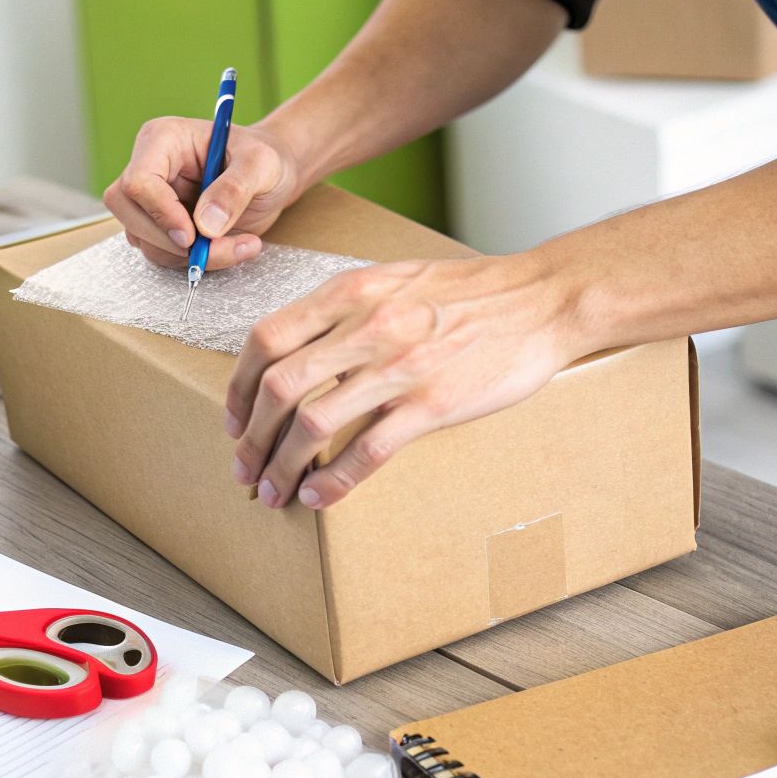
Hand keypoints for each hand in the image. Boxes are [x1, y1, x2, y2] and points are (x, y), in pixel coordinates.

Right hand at [103, 116, 303, 269]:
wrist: (273, 177)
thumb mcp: (261, 165)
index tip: (192, 235)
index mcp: (163, 139)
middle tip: (214, 246)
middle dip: (168, 240)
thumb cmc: (265, 159)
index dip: (160, 212)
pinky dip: (193, 261)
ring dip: (187, 256)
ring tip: (237, 245)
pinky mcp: (160, 225)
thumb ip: (234, 189)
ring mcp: (151, 199)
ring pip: (142, 238)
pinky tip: (227, 248)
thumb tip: (205, 225)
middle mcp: (150, 167)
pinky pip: (162, 252)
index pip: (138, 180)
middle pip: (126, 210)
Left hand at [226, 254, 577, 509]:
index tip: (233, 419)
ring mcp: (398, 367)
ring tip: (273, 492)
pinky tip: (318, 497)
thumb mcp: (394, 279)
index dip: (238, 388)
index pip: (266, 340)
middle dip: (250, 438)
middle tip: (243, 469)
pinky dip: (333, 481)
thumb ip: (344, 309)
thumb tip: (301, 350)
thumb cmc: (470, 291)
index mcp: (350, 293)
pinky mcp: (432, 404)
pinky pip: (366, 451)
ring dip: (281, 467)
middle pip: (278, 389)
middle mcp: (365, 327)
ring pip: (312, 424)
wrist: (543, 299)